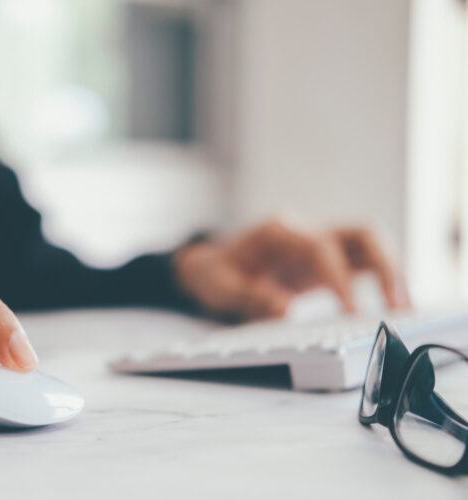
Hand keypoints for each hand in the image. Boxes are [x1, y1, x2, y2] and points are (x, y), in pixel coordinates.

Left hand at [174, 219, 410, 320]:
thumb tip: (284, 310)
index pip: (322, 249)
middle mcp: (305, 232)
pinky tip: (392, 305)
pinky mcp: (327, 260)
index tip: (355, 313)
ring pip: (370, 245)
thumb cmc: (215, 274)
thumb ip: (250, 298)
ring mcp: (319, 243)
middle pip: (361, 233)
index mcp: (278, 233)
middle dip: (386, 266)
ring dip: (392, 273)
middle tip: (398, 307)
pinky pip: (363, 263)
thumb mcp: (221, 289)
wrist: (210, 266)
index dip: (341, 280)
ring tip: (404, 309)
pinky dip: (382, 280)